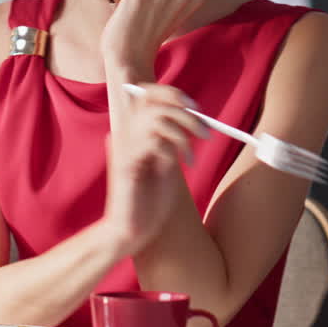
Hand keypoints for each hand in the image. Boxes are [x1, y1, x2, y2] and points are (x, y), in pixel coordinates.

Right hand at [103, 83, 209, 256]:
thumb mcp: (166, 164)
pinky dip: (176, 150)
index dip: (171, 94)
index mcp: (132, 133)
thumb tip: (193, 117)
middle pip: (152, 101)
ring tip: (191, 156)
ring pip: (156, 118)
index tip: (194, 107)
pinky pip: (156, 142)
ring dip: (183, 133)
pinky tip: (181, 166)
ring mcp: (123, 148)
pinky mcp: (126, 164)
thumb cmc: (149, 202)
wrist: (130, 232)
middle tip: (204, 131)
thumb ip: (173, 140)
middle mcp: (124, 135)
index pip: (146, 95)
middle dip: (185, 113)